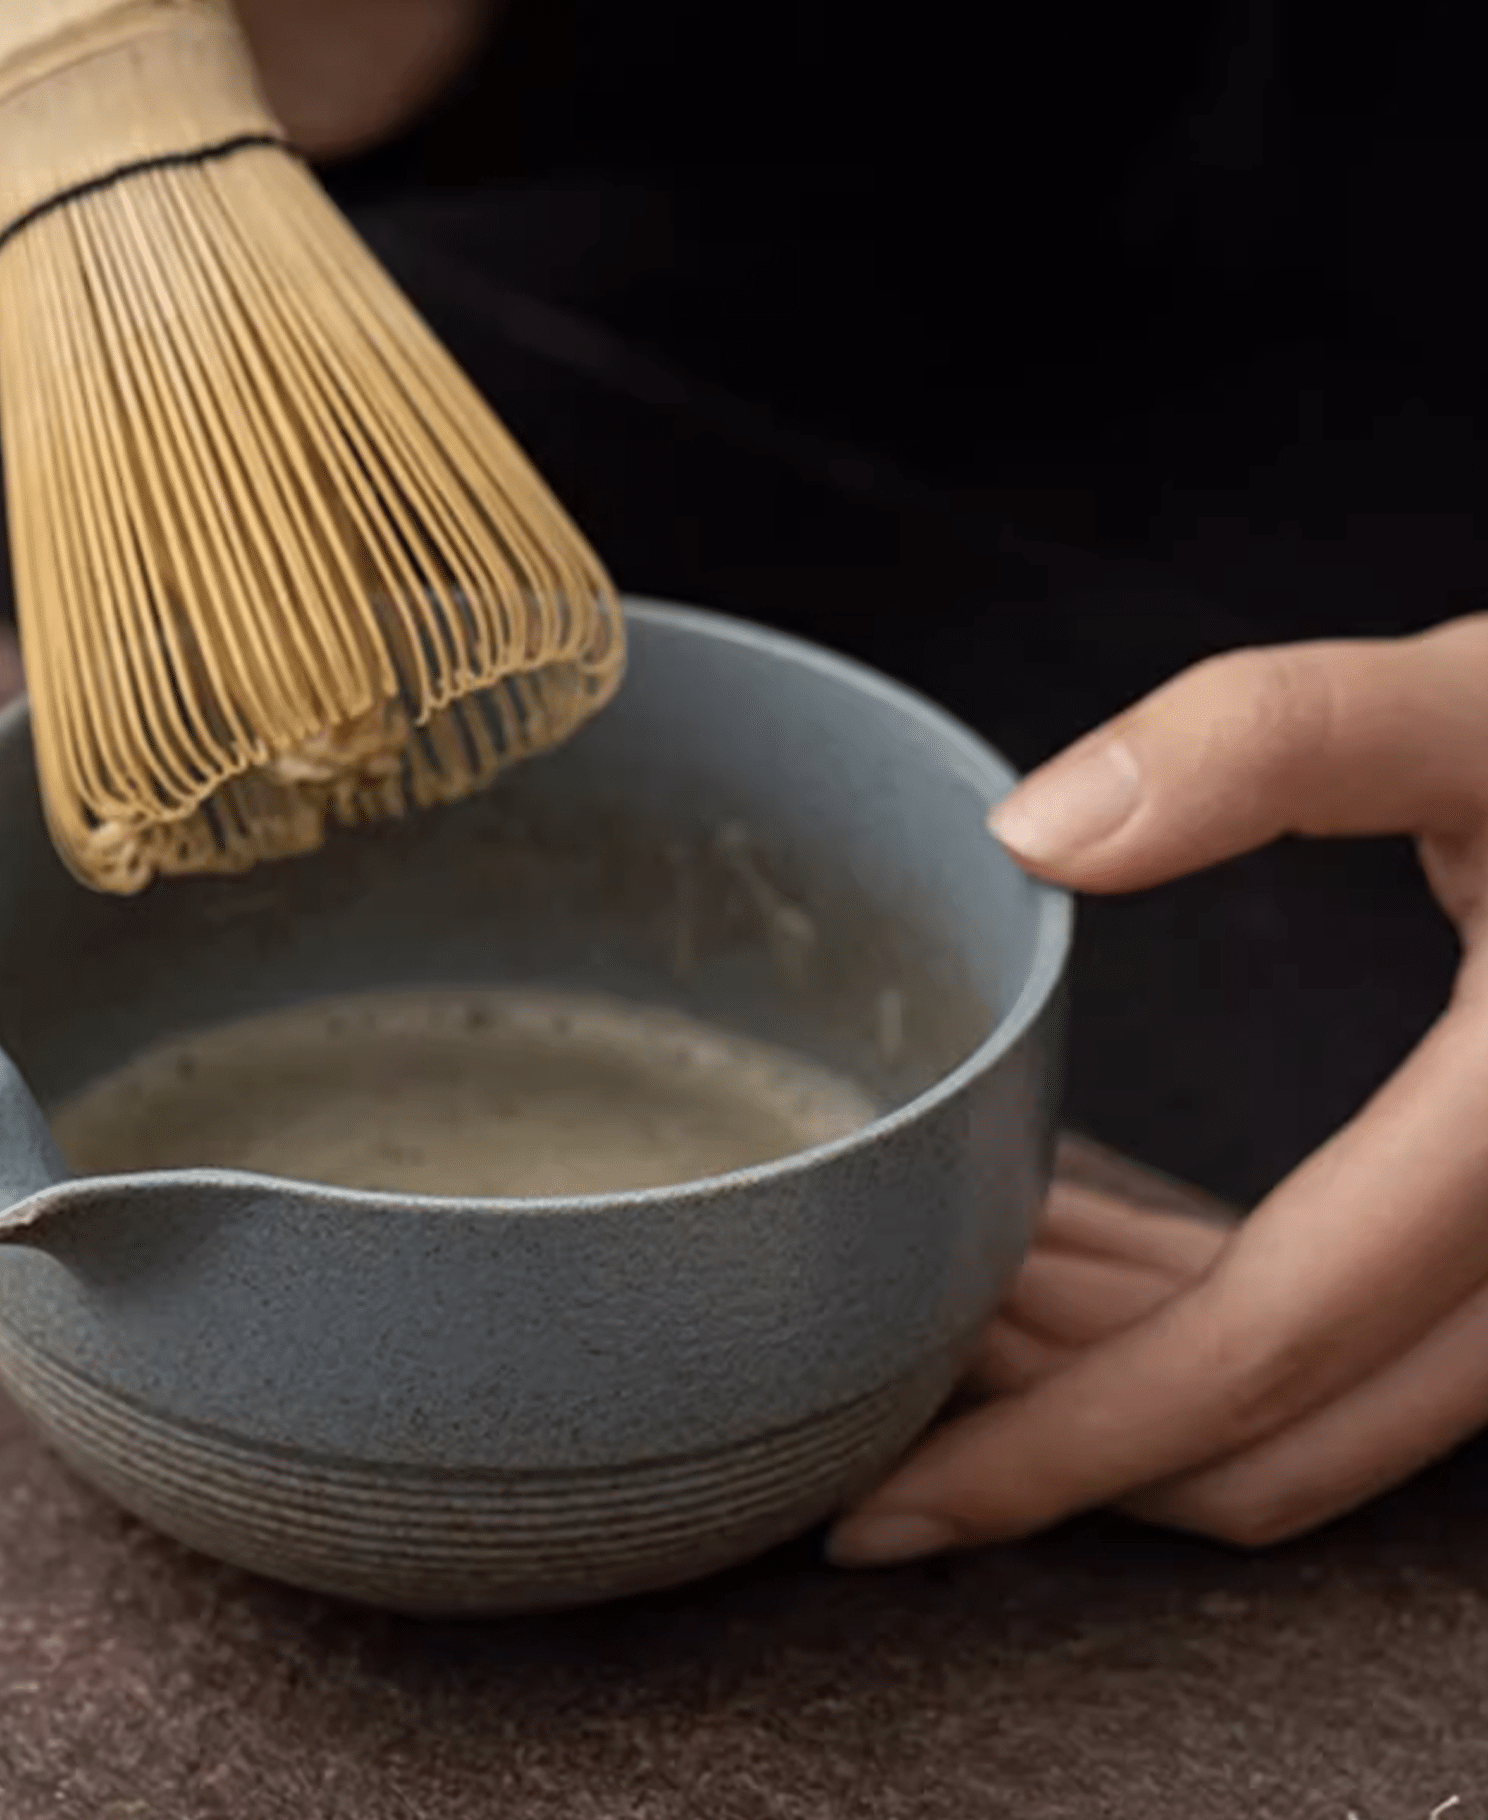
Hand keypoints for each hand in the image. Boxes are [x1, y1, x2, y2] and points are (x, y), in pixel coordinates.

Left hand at [828, 614, 1487, 1562]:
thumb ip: (1278, 741)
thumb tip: (1032, 833)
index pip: (1258, 1354)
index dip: (1059, 1443)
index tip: (887, 1502)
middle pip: (1277, 1430)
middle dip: (1063, 1421)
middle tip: (886, 1356)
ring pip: (1314, 1402)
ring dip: (1121, 1371)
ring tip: (950, 1285)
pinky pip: (1357, 1332)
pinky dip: (1200, 1314)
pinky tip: (1079, 1247)